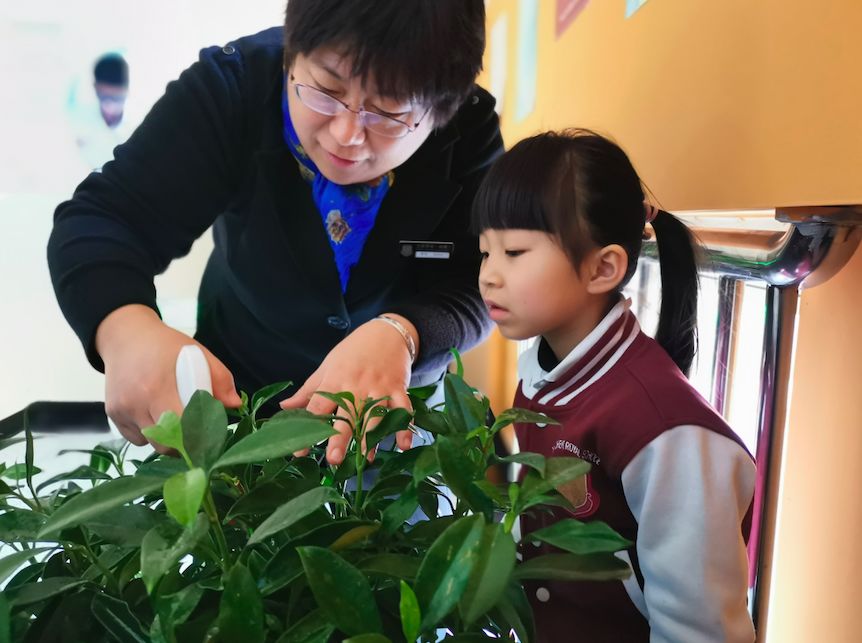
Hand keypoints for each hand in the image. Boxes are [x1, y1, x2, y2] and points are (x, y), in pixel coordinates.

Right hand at [96, 304, 241, 452]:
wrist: (126, 337)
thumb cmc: (166, 346)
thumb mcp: (199, 353)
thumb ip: (220, 379)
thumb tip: (234, 405)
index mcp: (159, 388)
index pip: (180, 429)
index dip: (196, 437)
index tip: (208, 436)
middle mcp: (136, 402)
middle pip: (163, 444)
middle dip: (183, 444)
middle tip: (195, 435)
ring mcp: (122, 410)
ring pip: (149, 442)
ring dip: (165, 438)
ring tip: (173, 417)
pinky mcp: (112, 414)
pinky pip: (135, 437)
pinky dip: (148, 433)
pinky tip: (153, 413)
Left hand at [280, 315, 415, 464]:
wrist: (386, 333)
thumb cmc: (352, 352)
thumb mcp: (327, 367)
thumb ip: (308, 392)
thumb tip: (284, 407)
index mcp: (335, 381)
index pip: (318, 407)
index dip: (308, 429)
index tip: (299, 451)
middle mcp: (357, 386)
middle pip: (347, 414)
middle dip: (341, 436)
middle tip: (333, 458)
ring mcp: (379, 387)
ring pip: (376, 415)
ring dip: (372, 437)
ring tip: (365, 459)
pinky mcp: (398, 388)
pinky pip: (403, 409)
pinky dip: (404, 426)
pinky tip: (403, 444)